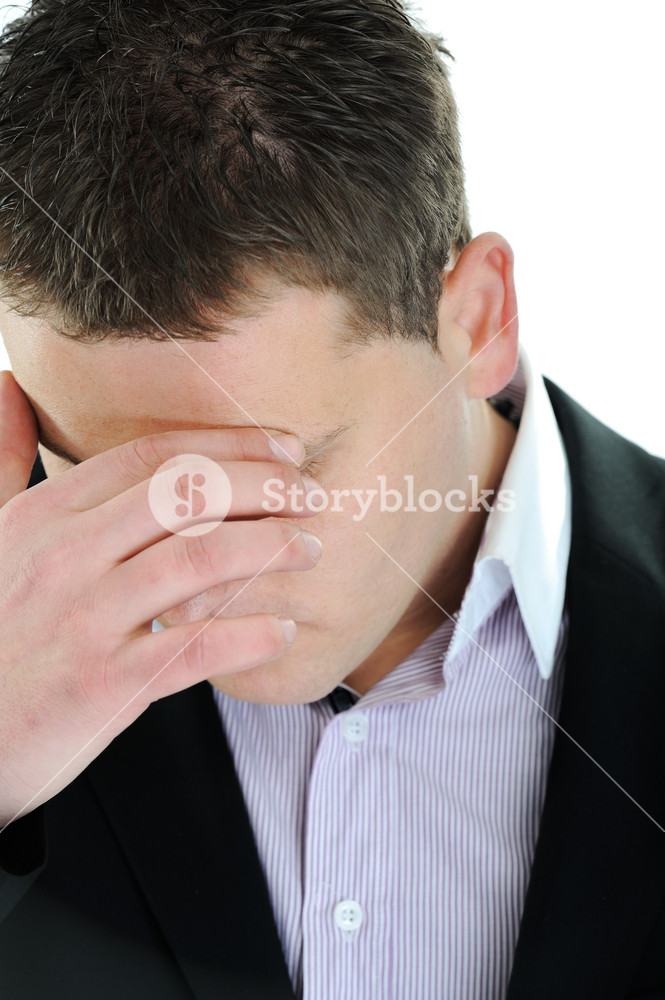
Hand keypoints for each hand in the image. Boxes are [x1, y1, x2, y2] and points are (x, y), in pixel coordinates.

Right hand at [0, 371, 320, 827]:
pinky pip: (192, 649)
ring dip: (269, 547)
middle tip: (312, 495)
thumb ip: (2, 458)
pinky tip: (280, 631)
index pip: (154, 456)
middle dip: (265, 485)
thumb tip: (9, 385)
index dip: (231, 444)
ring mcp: (86, 618)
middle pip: (186, 494)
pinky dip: (246, 637)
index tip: (284, 446)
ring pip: (198, 560)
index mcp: (47, 514)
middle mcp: (67, 555)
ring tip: (311, 550)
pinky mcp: (104, 684)